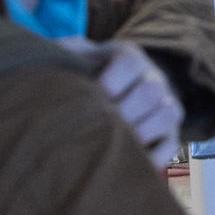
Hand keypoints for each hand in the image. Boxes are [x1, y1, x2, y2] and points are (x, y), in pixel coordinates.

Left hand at [60, 37, 183, 168]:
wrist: (107, 90)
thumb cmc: (82, 75)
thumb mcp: (71, 57)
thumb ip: (60, 53)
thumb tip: (42, 55)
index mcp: (128, 56)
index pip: (131, 61)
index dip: (115, 78)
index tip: (99, 93)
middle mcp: (152, 78)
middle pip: (152, 89)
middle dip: (125, 110)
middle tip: (101, 124)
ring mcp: (164, 105)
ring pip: (169, 113)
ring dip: (142, 131)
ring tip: (115, 142)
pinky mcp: (169, 133)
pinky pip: (172, 144)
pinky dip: (154, 156)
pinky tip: (128, 161)